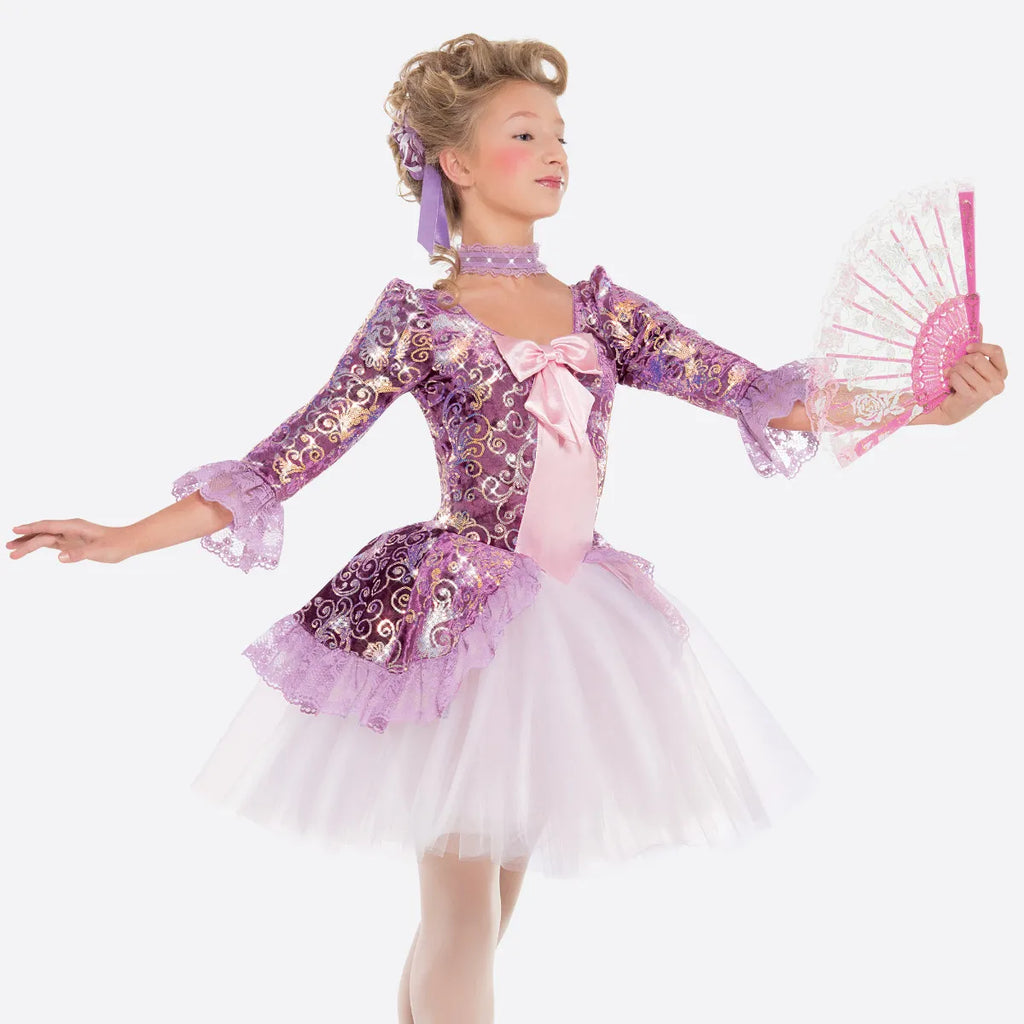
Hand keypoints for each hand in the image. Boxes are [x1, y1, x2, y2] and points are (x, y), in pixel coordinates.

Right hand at [7, 519, 130, 564]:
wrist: (128, 543)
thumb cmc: (116, 545)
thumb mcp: (98, 550)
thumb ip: (79, 554)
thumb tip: (59, 557)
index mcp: (74, 526)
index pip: (48, 526)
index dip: (31, 528)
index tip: (15, 530)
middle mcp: (70, 529)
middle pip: (42, 533)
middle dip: (25, 540)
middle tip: (8, 549)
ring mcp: (70, 536)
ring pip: (45, 538)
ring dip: (29, 543)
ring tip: (12, 551)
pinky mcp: (72, 543)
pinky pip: (52, 543)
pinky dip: (40, 545)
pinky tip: (31, 548)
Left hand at [939, 326, 1007, 424]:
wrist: (951, 408)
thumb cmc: (963, 383)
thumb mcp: (971, 364)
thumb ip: (977, 347)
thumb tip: (978, 323)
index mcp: (1001, 373)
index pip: (997, 351)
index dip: (981, 346)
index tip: (968, 348)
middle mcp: (998, 383)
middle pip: (978, 358)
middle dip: (962, 361)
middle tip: (957, 369)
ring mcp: (987, 392)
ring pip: (965, 368)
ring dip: (954, 371)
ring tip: (954, 379)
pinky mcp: (973, 397)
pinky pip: (957, 377)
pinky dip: (950, 379)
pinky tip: (951, 386)